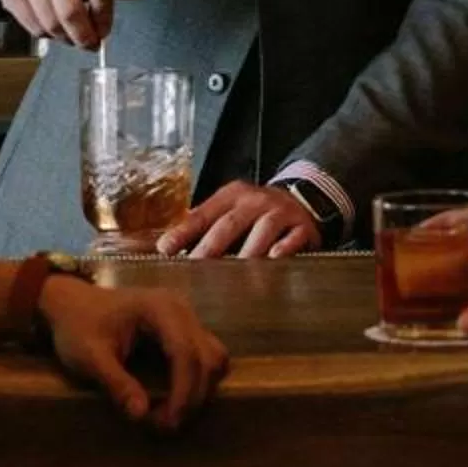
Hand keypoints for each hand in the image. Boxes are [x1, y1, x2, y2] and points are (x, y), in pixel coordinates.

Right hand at [0, 0, 145, 51]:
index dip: (106, 17)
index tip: (105, 29)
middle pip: (72, 11)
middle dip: (85, 36)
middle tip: (91, 44)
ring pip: (51, 23)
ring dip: (67, 39)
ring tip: (74, 38)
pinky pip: (33, 26)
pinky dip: (48, 35)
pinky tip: (55, 28)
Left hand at [40, 275, 231, 430]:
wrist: (73, 304)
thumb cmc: (78, 327)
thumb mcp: (88, 357)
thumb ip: (115, 384)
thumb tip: (141, 416)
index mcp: (159, 308)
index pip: (185, 352)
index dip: (183, 392)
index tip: (168, 423)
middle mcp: (181, 309)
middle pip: (207, 357)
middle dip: (192, 397)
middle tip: (165, 426)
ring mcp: (187, 316)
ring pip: (214, 357)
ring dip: (200, 389)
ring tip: (172, 414)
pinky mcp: (186, 328)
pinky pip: (207, 355)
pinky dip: (199, 380)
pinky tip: (176, 398)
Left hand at [159, 180, 323, 259]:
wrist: (301, 199)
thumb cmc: (255, 213)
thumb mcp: (229, 211)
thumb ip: (202, 227)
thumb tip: (165, 248)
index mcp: (232, 196)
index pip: (203, 214)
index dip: (184, 232)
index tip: (165, 249)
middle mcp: (255, 201)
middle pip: (230, 223)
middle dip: (212, 245)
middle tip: (196, 265)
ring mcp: (281, 212)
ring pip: (263, 229)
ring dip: (248, 249)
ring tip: (235, 270)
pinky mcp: (302, 226)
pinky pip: (294, 236)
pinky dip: (285, 247)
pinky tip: (274, 258)